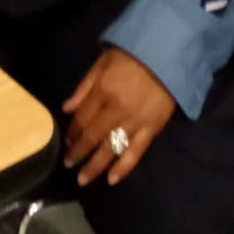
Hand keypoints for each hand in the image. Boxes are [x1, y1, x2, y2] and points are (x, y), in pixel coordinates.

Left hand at [62, 47, 174, 186]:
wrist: (167, 54)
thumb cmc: (131, 56)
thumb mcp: (102, 62)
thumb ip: (84, 87)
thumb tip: (66, 109)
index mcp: (102, 91)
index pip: (82, 118)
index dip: (72, 132)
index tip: (66, 141)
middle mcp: (115, 110)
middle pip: (92, 136)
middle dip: (78, 152)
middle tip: (68, 164)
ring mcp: (134, 122)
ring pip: (110, 149)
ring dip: (95, 166)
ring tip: (83, 179)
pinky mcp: (152, 129)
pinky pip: (135, 152)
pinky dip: (123, 168)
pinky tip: (111, 179)